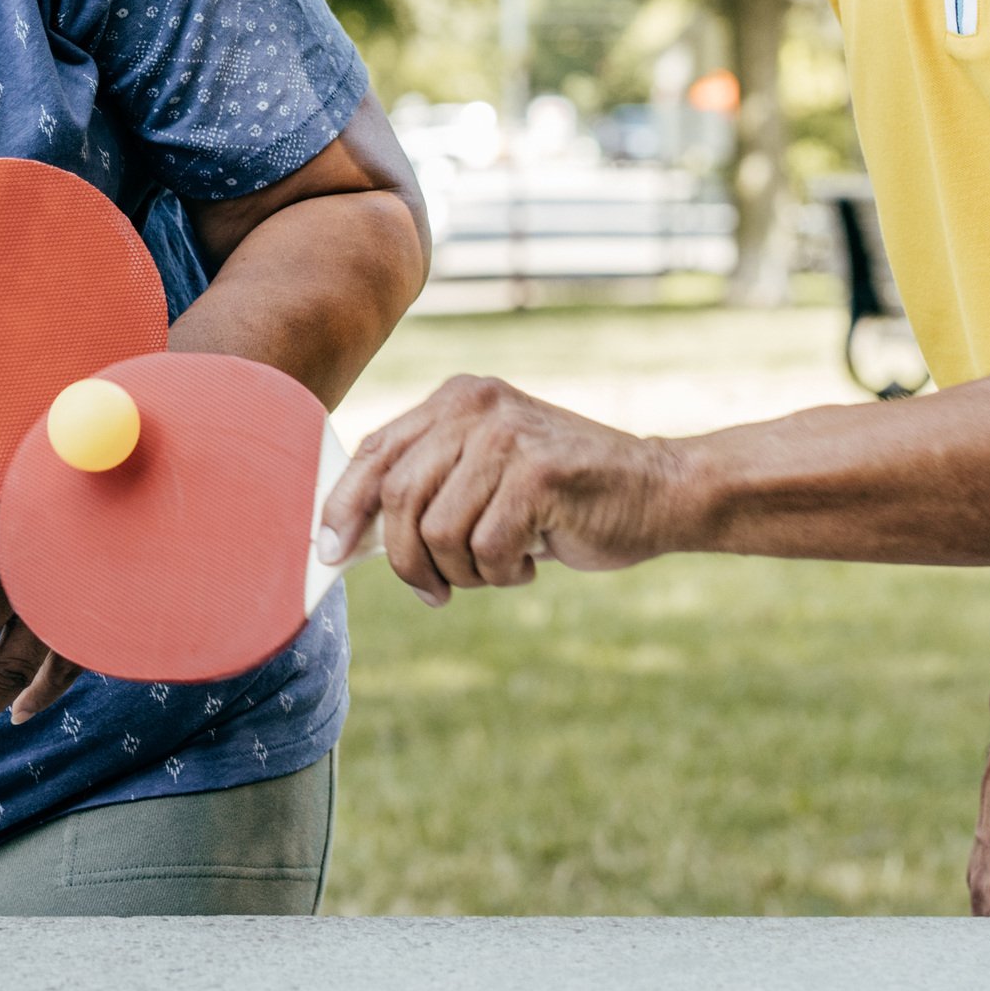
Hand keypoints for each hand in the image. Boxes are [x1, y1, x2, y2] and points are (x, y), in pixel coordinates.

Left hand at [315, 374, 680, 603]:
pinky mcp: (537, 473)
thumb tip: (356, 534)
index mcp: (455, 399)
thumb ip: (433, 484)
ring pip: (439, 530)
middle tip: (433, 591)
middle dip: (405, 559)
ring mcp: (506, 437)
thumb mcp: (490, 471)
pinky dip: (502, 574)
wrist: (661, 490)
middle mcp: (475, 406)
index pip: (374, 451)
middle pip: (397, 496)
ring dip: (463, 572)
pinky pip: (485, 548)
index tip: (329, 550)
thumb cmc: (565, 496)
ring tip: (499, 568)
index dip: (342, 504)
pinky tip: (531, 563)